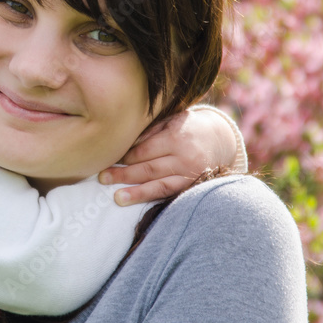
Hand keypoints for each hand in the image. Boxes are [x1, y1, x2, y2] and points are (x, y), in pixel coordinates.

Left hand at [98, 107, 238, 205]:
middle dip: (123, 174)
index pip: (144, 150)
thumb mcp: (171, 120)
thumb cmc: (187, 127)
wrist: (220, 140)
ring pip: (159, 185)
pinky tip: (136, 201)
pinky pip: (169, 194)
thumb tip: (124, 144)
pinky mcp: (192, 186)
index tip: (108, 159)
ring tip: (117, 198)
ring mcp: (190, 174)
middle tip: (102, 177)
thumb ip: (150, 131)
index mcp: (176, 137)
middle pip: (148, 168)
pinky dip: (152, 198)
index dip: (125, 156)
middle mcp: (184, 157)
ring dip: (136, 192)